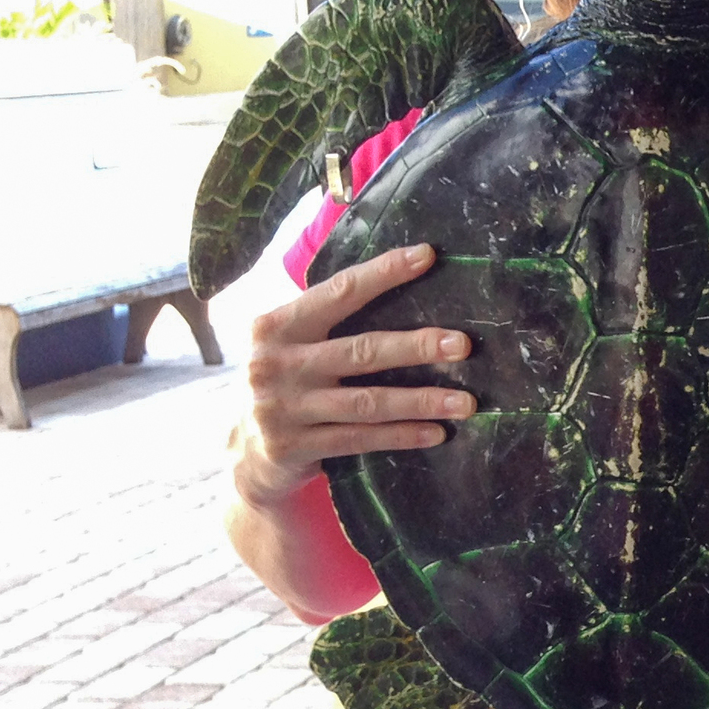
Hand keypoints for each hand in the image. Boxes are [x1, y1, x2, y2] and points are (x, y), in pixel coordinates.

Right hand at [234, 242, 475, 508]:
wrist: (243, 451)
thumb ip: (327, 321)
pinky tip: (437, 432)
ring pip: (368, 402)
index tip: (427, 257)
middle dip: (417, 346)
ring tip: (465, 402)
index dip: (383, 273)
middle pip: (361, 351)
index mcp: (275, 326)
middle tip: (463, 345)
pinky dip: (402, 435)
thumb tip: (406, 291)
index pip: (338, 291)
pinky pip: (361, 439)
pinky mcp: (294, 447)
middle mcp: (275, 364)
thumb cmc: (285, 383)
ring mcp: (283, 408)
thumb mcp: (289, 345)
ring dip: (422, 401)